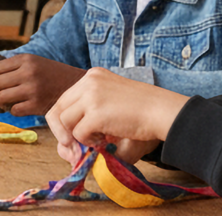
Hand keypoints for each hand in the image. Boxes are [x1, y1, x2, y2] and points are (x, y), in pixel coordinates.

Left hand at [0, 54, 86, 115]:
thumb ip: (13, 67)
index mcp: (25, 59)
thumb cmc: (50, 75)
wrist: (76, 86)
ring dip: (1, 103)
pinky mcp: (37, 105)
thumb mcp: (34, 62)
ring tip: (9, 102)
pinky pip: (13, 110)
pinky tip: (21, 107)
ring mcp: (33, 89)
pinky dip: (14, 111)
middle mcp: (28, 72)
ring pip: (1, 98)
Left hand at [46, 68, 185, 163]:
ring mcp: (91, 95)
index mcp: (92, 76)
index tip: (72, 134)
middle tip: (74, 145)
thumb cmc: (143, 110)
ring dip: (76, 136)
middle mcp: (89, 82)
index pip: (65, 98)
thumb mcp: (112, 102)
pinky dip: (88, 141)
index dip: (64, 119)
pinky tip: (104, 140)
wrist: (163, 111)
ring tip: (97, 140)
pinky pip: (78, 132)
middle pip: (57, 108)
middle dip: (62, 130)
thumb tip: (65, 139)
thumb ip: (89, 113)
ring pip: (64, 120)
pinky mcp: (96, 113)